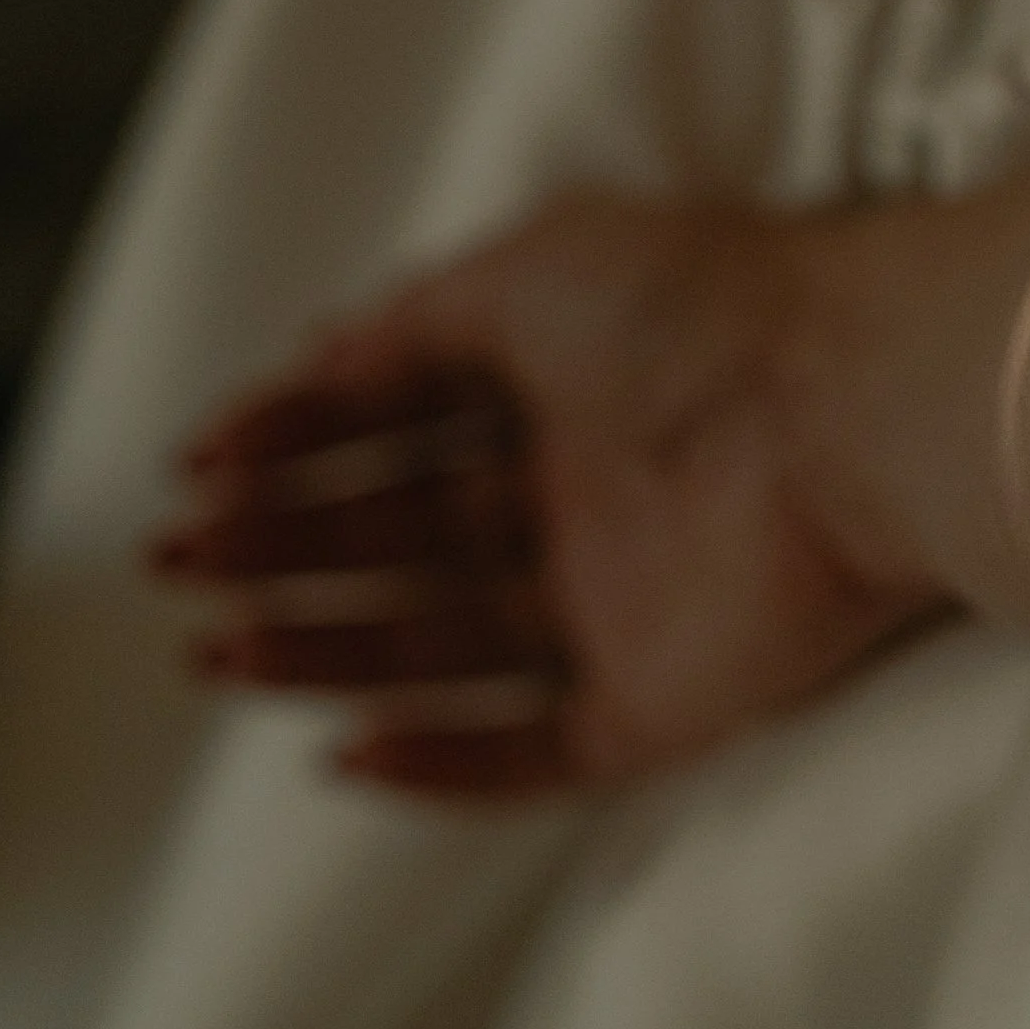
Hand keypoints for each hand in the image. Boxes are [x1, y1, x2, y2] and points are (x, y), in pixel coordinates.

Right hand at [149, 197, 941, 796]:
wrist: (852, 405)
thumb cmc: (703, 308)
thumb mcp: (535, 267)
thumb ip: (419, 316)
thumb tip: (317, 349)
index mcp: (567, 380)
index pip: (404, 421)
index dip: (296, 441)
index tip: (200, 464)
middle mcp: (590, 490)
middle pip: (405, 534)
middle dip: (284, 545)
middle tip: (176, 563)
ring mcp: (624, 602)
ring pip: (443, 643)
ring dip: (327, 647)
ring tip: (220, 647)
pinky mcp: (664, 701)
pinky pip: (537, 751)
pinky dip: (441, 761)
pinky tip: (343, 750)